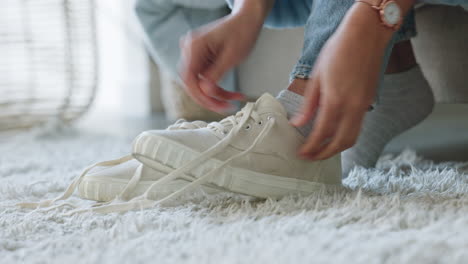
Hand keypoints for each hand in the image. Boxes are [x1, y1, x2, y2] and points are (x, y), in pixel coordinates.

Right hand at [179, 12, 263, 112]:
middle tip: (226, 107)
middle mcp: (190, 50)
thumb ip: (216, 74)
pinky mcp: (201, 59)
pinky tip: (230, 94)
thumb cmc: (242, 31)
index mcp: (194, 46)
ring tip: (234, 99)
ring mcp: (194, 54)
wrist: (247, 20)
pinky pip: (205, 79)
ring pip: (199, 84)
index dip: (200, 96)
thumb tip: (205, 92)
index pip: (188, 78)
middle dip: (210, 98)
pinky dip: (217, 88)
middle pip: (192, 83)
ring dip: (216, 95)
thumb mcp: (232, 56)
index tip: (215, 105)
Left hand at [291, 3, 392, 159]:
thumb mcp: (317, 76)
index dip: (311, 147)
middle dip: (325, 154)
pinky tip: (334, 134)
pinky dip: (346, 136)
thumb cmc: (339, 49)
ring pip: (353, 137)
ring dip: (337, 148)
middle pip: (341, 142)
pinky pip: (358, 126)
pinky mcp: (369, 101)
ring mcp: (364, 105)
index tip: (301, 154)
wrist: (366, 34)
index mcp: (336, 100)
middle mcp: (353, 107)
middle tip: (310, 157)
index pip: (322, 133)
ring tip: (321, 150)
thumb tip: (298, 123)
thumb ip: (308, 104)